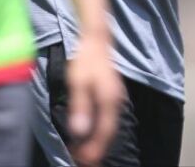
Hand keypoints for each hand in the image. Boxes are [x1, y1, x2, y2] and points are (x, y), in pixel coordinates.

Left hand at [64, 35, 123, 165]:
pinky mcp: (111, 97)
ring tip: (84, 152)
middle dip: (96, 149)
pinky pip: (107, 119)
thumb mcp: (78, 83)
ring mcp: (115, 99)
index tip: (83, 160)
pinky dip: (99, 131)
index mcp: (109, 101)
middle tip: (82, 161)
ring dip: (97, 141)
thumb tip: (79, 131)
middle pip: (109, 132)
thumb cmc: (85, 60)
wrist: (96, 41)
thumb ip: (80, 107)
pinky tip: (89, 134)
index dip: (95, 148)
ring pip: (109, 127)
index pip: (104, 131)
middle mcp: (116, 103)